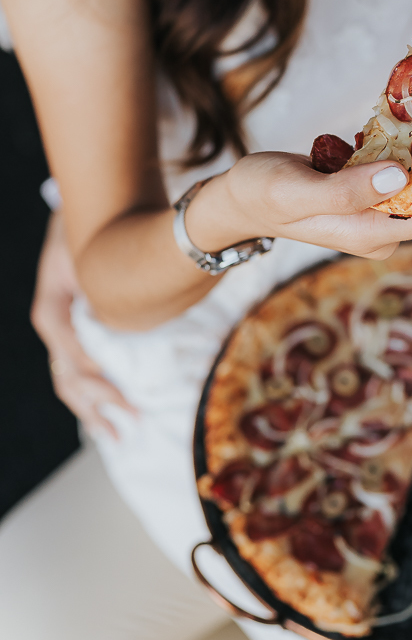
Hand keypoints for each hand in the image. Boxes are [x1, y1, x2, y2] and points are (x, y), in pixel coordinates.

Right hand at [31, 214, 138, 438]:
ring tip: (117, 433)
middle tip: (130, 424)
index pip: (75, 363)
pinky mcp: (78, 327)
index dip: (100, 387)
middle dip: (99, 406)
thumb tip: (107, 342)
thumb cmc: (88, 229)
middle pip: (71, 379)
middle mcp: (57, 326)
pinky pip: (81, 366)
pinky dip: (94, 392)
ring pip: (72, 380)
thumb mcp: (84, 258)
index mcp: (53, 314)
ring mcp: (65, 329)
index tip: (127, 401)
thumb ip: (91, 295)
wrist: (90, 206)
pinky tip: (108, 410)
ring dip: (93, 409)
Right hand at [188, 153, 411, 261]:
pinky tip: (410, 123)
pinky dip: (404, 149)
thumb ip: (347, 190)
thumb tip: (400, 177)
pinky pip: (399, 171)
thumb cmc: (262, 193)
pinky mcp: (367, 194)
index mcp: (372, 234)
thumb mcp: (297, 190)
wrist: (235, 198)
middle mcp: (382, 229)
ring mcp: (376, 213)